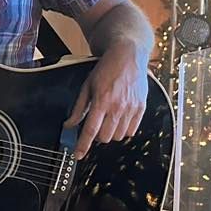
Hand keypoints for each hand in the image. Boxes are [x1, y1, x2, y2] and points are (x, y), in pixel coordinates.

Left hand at [64, 41, 147, 158]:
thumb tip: (69, 124)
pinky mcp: (141, 108)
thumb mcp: (87, 85)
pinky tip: (119, 120)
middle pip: (105, 137)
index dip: (83, 145)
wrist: (128, 55)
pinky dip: (124, 130)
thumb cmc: (107, 69)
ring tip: (108, 120)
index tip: (78, 155)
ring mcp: (131, 108)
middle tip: (96, 126)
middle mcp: (117, 106)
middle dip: (97, 136)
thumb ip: (79, 107)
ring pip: (118, 136)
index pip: (90, 130)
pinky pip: (132, 131)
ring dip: (111, 133)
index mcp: (102, 100)